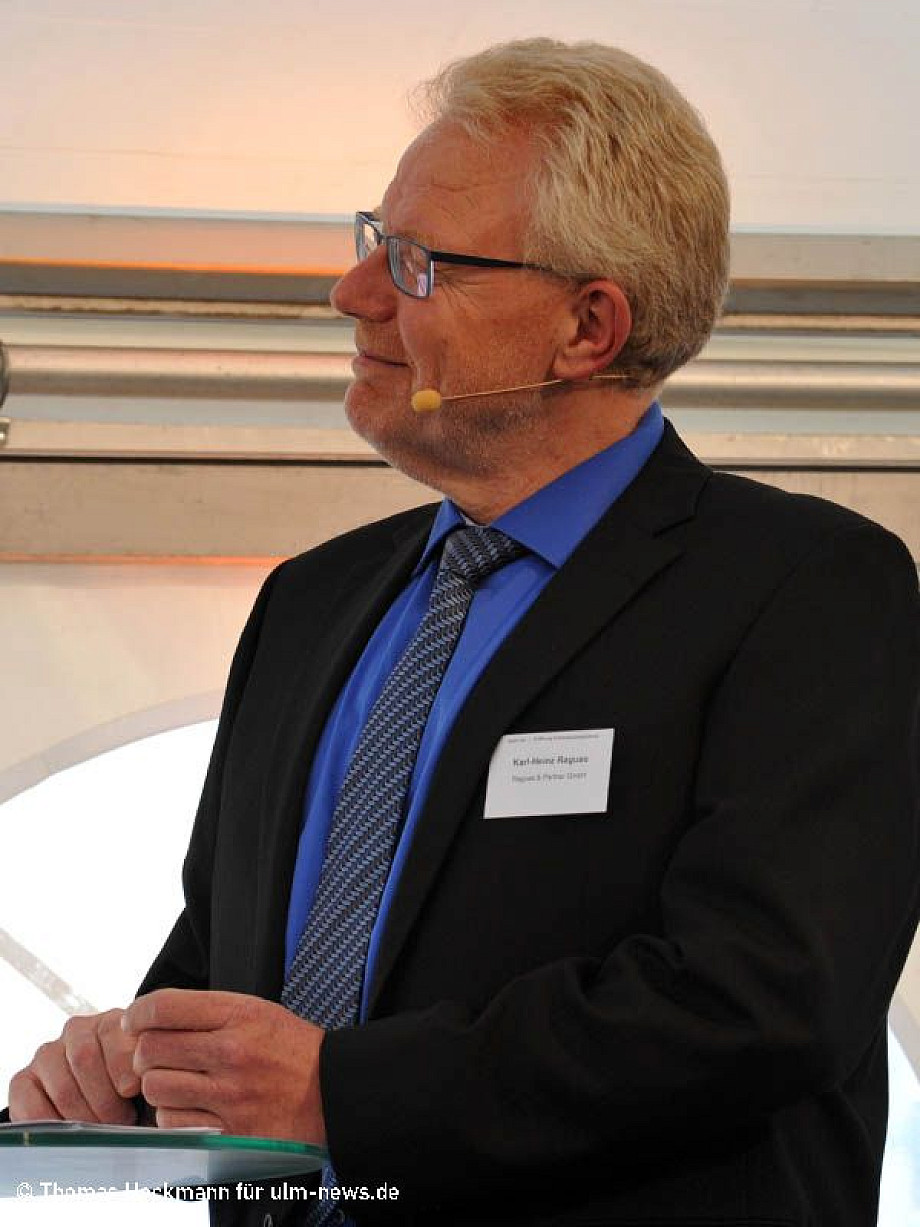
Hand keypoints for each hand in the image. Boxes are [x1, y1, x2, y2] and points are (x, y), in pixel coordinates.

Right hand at [9, 1009, 139, 1123]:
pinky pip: (30, 1104)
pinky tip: (72, 1131)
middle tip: (122, 1120)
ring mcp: (48, 1054)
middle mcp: (78, 1030)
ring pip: (62, 1086)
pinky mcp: (24, 1081)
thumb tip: (135, 1082)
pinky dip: (53, 1124)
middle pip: (83, 1059)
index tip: (133, 1090)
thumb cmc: (140, 1094)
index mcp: (112, 1020)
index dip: (123, 1065)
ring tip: (103, 1128)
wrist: (113, 1109)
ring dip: (85, 1115)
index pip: (112, 1032)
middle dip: (106, 1099)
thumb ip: (149, 1071)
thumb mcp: (152, 1077)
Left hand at [123, 989, 325, 1143]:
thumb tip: (155, 1016)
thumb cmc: (293, 1050)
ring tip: (176, 1083)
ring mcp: (229, 1093)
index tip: (132, 1021)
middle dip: (143, 1052)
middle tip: (154, 1056)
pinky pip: (172, 1123)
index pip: (165, 1006)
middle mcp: (231, 1051)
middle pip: (151, 1048)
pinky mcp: (229, 1129)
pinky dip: (172, 1116)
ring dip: (157, 1086)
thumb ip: (210, 1012)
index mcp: (239, 1014)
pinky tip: (189, 1108)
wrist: (333, 1092)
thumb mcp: (258, 1012)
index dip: (137, 1013)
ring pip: (156, 1087)